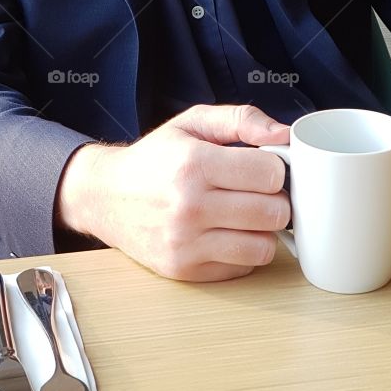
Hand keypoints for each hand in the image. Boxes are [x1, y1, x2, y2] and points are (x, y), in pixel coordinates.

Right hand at [56, 104, 290, 281]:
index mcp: (194, 163)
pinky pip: (242, 267)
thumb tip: (283, 135)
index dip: (276, 169)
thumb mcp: (193, 123)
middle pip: (273, 212)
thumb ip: (242, 119)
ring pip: (263, 247)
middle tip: (262, 192)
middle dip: (276, 200)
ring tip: (248, 214)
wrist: (106, 196)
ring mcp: (186, 243)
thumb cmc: (156, 157)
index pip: (270, 174)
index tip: (265, 168)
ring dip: (264, 230)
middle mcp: (189, 206)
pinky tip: (229, 232)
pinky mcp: (184, 270)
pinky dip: (245, 251)